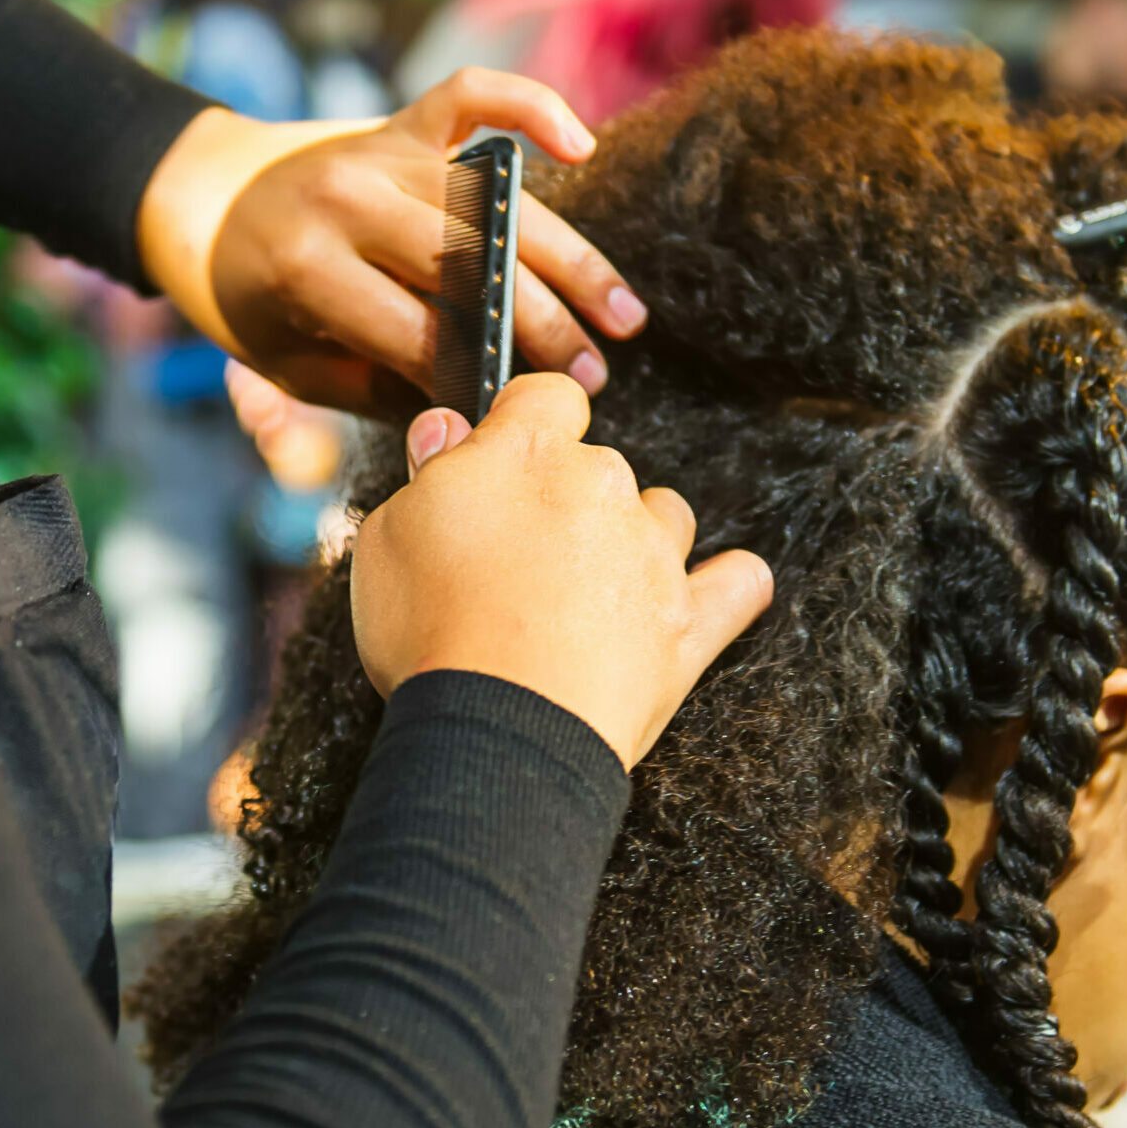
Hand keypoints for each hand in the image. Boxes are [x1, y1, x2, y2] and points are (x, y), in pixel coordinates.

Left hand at [135, 70, 649, 416]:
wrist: (200, 197)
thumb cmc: (250, 301)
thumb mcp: (289, 365)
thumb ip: (373, 389)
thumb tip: (466, 415)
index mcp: (309, 270)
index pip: (418, 332)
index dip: (476, 378)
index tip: (527, 412)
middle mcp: (348, 201)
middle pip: (471, 268)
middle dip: (541, 327)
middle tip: (595, 375)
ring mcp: (377, 153)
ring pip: (495, 205)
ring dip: (568, 259)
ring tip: (622, 313)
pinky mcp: (399, 122)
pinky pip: (474, 97)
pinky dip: (530, 107)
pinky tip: (579, 148)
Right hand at [350, 377, 772, 768]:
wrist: (498, 731)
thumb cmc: (430, 632)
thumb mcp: (389, 538)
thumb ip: (428, 474)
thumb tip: (447, 430)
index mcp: (526, 455)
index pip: (546, 396)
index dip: (523, 422)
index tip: (501, 457)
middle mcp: (603, 488)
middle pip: (600, 465)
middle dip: (566, 500)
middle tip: (516, 561)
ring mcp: (654, 556)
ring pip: (664, 516)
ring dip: (636, 537)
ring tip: (589, 591)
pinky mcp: (688, 623)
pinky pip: (736, 584)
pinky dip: (727, 585)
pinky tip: (714, 592)